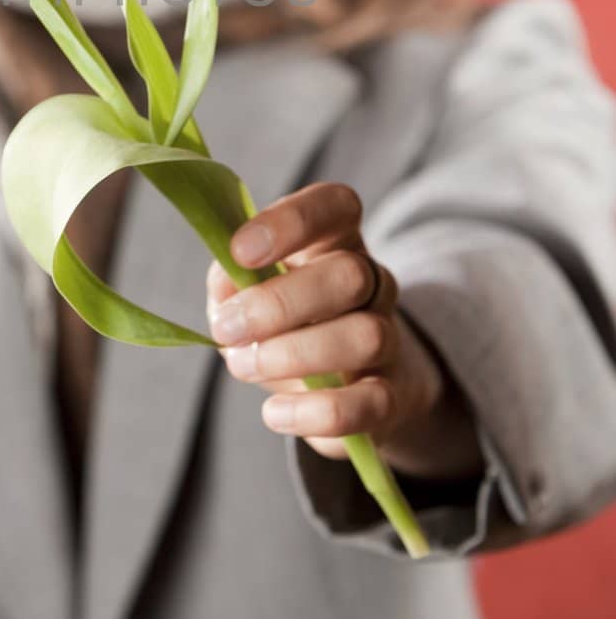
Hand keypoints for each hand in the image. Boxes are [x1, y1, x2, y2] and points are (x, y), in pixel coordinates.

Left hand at [206, 182, 464, 470]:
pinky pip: (368, 404)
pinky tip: (274, 413)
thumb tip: (226, 288)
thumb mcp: (250, 292)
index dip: (290, 221)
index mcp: (335, 241)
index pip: (336, 205)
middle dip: (279, 303)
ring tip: (244, 365)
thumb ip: (230, 282)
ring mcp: (388, 339)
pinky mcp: (392, 398)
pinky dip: (314, 412)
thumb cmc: (284, 323)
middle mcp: (372, 282)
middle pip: (350, 274)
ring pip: (364, 336)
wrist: (347, 385)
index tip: (239, 251)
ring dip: (293, 355)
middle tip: (227, 329)